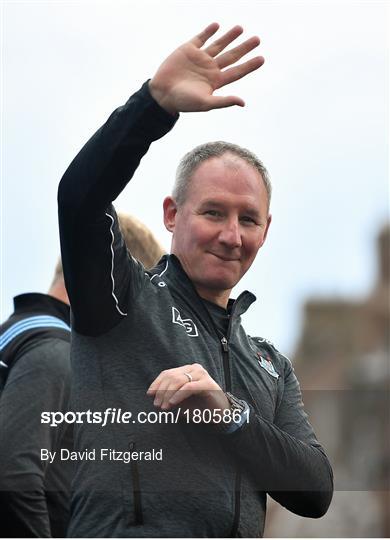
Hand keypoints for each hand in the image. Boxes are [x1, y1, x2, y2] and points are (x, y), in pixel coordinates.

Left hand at [146, 363, 229, 412]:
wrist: (220, 414)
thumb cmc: (200, 406)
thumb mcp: (181, 398)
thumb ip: (169, 393)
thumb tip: (153, 394)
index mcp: (188, 369)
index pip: (168, 373)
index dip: (157, 383)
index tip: (149, 394)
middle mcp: (195, 369)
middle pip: (171, 376)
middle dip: (161, 391)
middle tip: (156, 405)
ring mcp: (202, 375)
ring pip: (179, 381)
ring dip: (168, 395)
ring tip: (163, 407)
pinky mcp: (207, 384)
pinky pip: (189, 387)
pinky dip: (178, 395)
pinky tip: (172, 403)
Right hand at [149, 22, 263, 113]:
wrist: (162, 94)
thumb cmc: (183, 102)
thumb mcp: (205, 103)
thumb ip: (224, 101)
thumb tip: (243, 103)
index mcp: (216, 81)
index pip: (237, 71)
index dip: (249, 65)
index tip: (262, 58)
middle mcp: (210, 69)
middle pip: (231, 56)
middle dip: (244, 48)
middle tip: (257, 39)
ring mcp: (199, 58)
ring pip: (218, 45)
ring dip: (229, 37)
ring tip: (240, 28)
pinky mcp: (187, 50)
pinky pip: (200, 38)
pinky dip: (208, 31)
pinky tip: (217, 26)